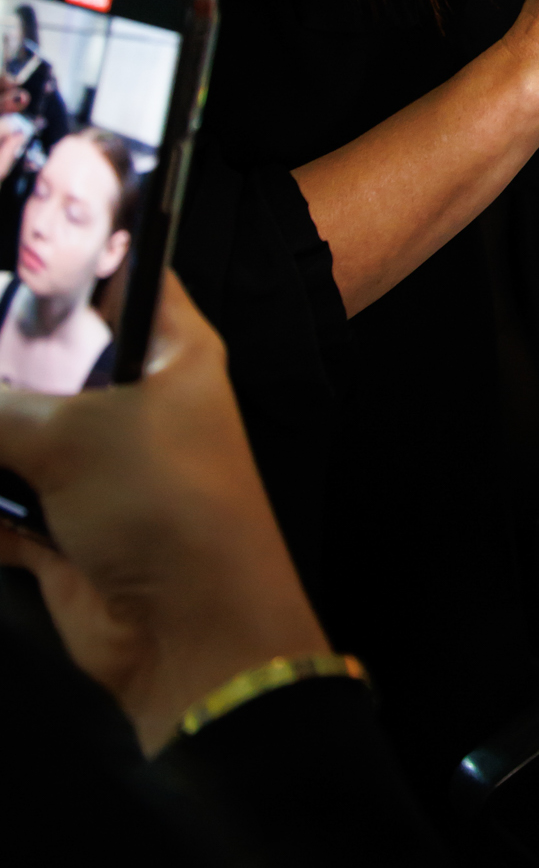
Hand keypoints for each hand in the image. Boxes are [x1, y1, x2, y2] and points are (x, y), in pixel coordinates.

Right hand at [0, 276, 323, 753]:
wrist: (191, 637)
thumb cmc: (163, 504)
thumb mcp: (73, 436)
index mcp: (169, 349)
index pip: (122, 267)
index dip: (69, 245)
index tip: (12, 229)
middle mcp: (134, 397)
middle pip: (47, 351)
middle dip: (1, 350)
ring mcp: (97, 462)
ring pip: (14, 426)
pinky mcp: (61, 523)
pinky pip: (0, 498)